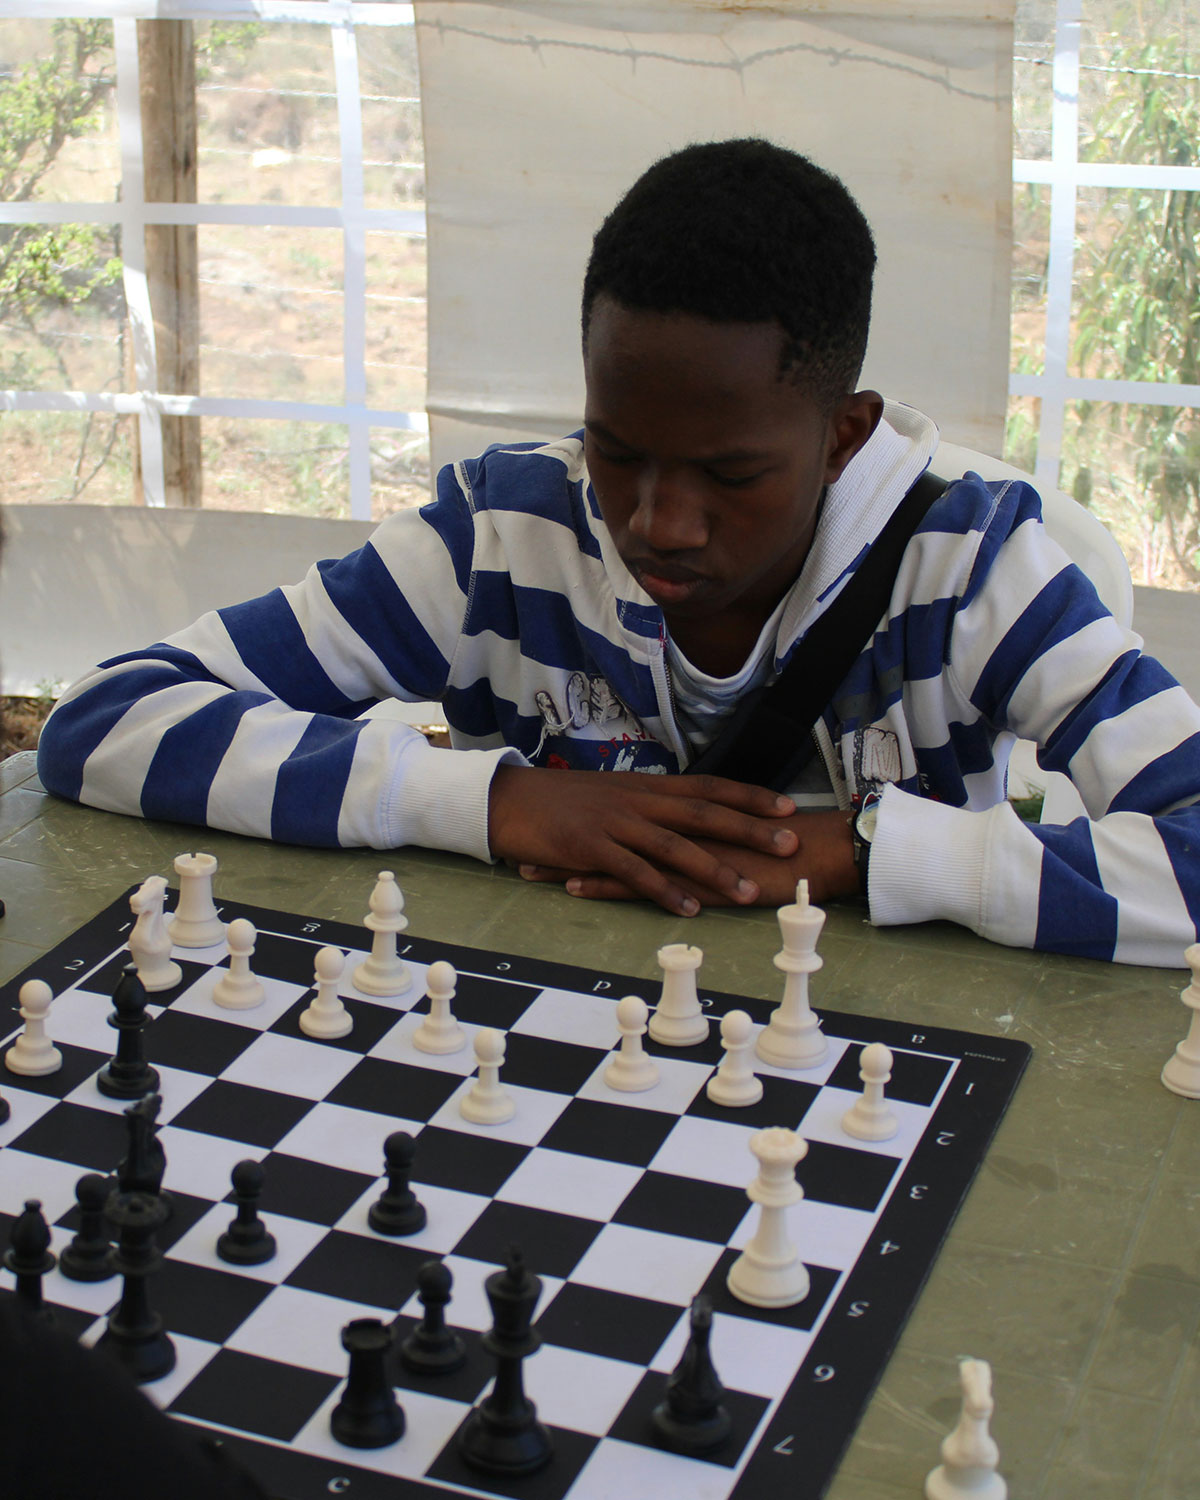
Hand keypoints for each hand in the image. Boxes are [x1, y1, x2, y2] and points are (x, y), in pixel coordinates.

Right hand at [487, 765, 799, 917]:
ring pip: (674, 845)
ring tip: (747, 890)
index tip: (787, 808)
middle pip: (703, 812)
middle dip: (750, 829)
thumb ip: (648, 807)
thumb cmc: (560, 802)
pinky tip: (687, 908)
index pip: (709, 786)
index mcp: (645, 787)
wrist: (508, 800)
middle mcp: (636, 801)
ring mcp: (613, 823)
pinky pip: (633, 871)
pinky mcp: (589, 847)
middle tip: (789, 844)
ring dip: (713, 868)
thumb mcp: (611, 795)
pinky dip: (663, 890)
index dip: (749, 797)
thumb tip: (684, 821)